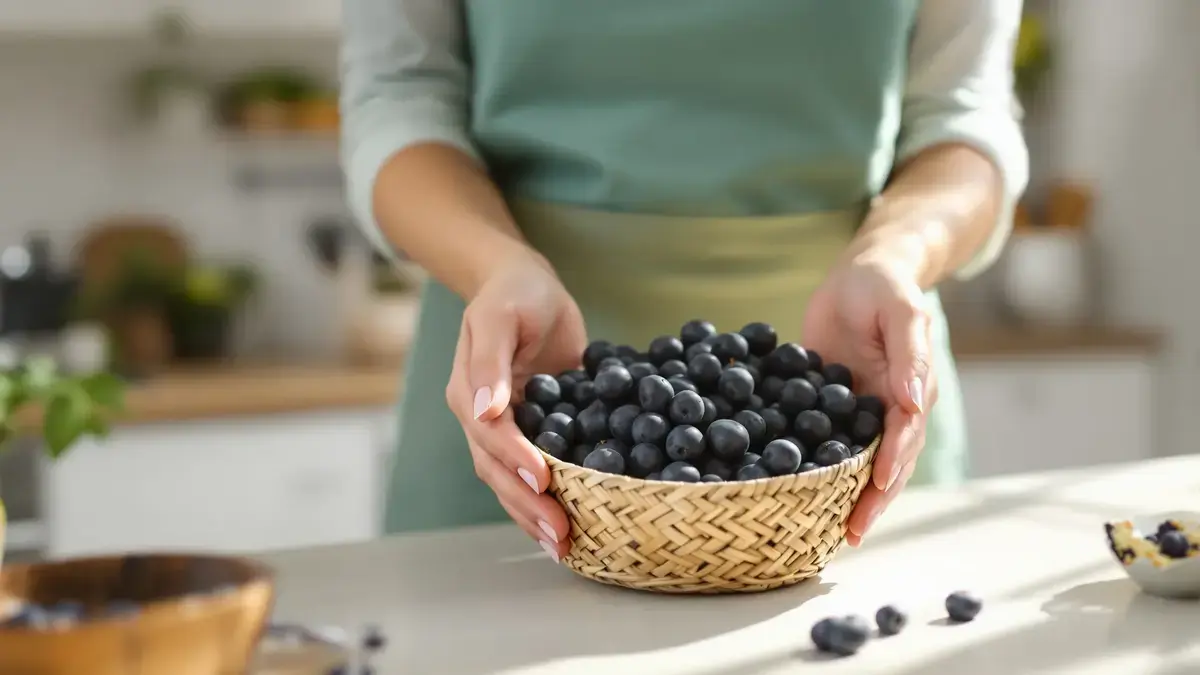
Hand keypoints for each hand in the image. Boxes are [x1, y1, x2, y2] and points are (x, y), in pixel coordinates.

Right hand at [445, 249, 587, 559]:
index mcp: (468, 393)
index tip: (544, 479)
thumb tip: (486, 410)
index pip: (490, 435)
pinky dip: (549, 498)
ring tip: (563, 545)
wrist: (526, 284)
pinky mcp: (535, 429)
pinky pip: (536, 470)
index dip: (515, 459)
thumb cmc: (513, 293)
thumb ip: (490, 359)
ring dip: (535, 514)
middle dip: (527, 504)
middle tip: (560, 534)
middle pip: (498, 471)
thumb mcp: (499, 315)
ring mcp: (506, 428)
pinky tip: (573, 524)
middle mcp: (482, 418)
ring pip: (512, 482)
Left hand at [802, 247, 937, 546]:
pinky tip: (795, 488)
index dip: (891, 465)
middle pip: (884, 463)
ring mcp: (859, 409)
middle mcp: (889, 409)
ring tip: (827, 531)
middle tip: (849, 534)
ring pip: (855, 461)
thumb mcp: (902, 312)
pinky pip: (825, 440)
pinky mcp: (830, 404)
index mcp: (912, 391)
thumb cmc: (886, 286)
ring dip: (844, 494)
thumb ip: (910, 356)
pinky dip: (816, 466)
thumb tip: (914, 404)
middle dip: (870, 500)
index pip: (903, 437)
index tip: (876, 490)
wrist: (861, 271)